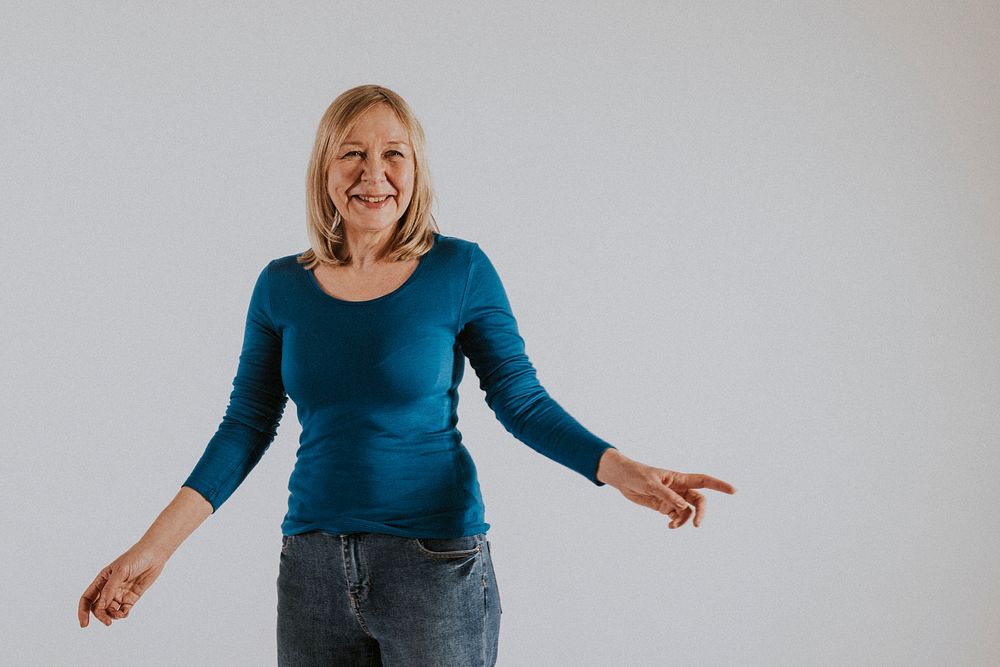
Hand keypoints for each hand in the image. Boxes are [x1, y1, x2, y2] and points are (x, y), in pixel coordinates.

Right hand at [78, 544, 166, 626]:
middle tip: (108, 622)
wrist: (154, 554)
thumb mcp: (121, 571)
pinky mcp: (132, 597)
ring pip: (110, 610)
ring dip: (112, 616)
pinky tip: (125, 614)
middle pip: (98, 607)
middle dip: (101, 616)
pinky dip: (122, 614)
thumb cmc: (135, 558)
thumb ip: (110, 588)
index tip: (84, 624)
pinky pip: (123, 610)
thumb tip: (100, 606)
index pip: (87, 598)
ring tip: (120, 615)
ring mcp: (120, 593)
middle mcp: (109, 588)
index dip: (83, 612)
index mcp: (101, 580)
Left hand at [598, 451, 735, 527]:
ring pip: (688, 511)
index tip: (734, 491)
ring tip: (672, 525)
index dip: (719, 485)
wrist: (622, 479)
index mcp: (679, 478)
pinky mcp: (664, 506)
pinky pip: (677, 516)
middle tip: (697, 525)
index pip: (703, 480)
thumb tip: (684, 508)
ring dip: (684, 520)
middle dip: (701, 512)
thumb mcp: (651, 484)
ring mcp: (673, 498)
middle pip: (699, 500)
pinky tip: (670, 526)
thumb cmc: (636, 475)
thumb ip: (667, 496)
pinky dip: (676, 522)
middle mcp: (679, 488)